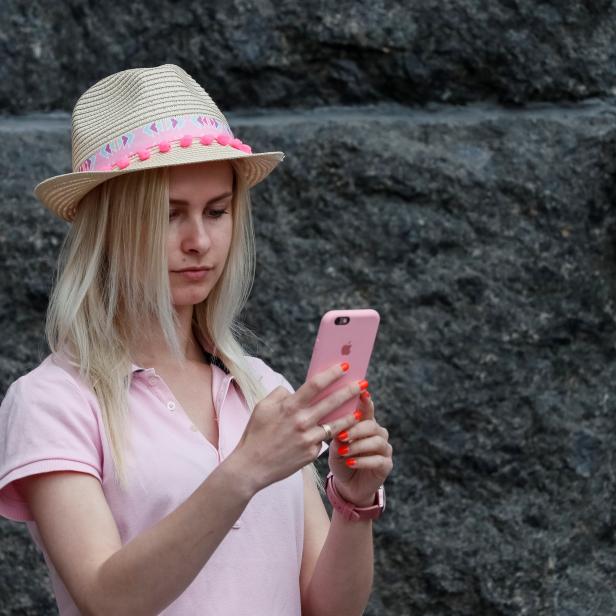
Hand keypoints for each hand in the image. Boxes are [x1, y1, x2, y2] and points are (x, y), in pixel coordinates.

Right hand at [231, 362, 366, 492]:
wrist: (251, 467)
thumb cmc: (255, 435)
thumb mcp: (262, 408)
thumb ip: (279, 395)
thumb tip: (292, 390)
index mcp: (289, 407)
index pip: (315, 385)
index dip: (332, 374)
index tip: (344, 367)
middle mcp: (301, 422)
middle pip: (332, 402)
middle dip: (350, 391)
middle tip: (363, 383)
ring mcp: (308, 439)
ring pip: (336, 424)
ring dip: (350, 416)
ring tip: (359, 411)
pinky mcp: (311, 454)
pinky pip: (323, 441)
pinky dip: (329, 436)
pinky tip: (338, 433)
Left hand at [327, 390, 393, 506]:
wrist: (347, 484)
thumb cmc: (341, 458)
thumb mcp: (336, 444)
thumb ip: (338, 432)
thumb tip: (335, 422)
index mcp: (366, 424)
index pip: (367, 409)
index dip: (366, 401)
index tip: (362, 391)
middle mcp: (378, 434)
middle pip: (372, 425)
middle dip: (356, 429)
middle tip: (341, 435)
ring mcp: (384, 449)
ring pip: (376, 441)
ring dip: (358, 446)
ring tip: (343, 451)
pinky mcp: (386, 465)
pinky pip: (378, 460)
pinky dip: (362, 461)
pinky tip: (350, 463)